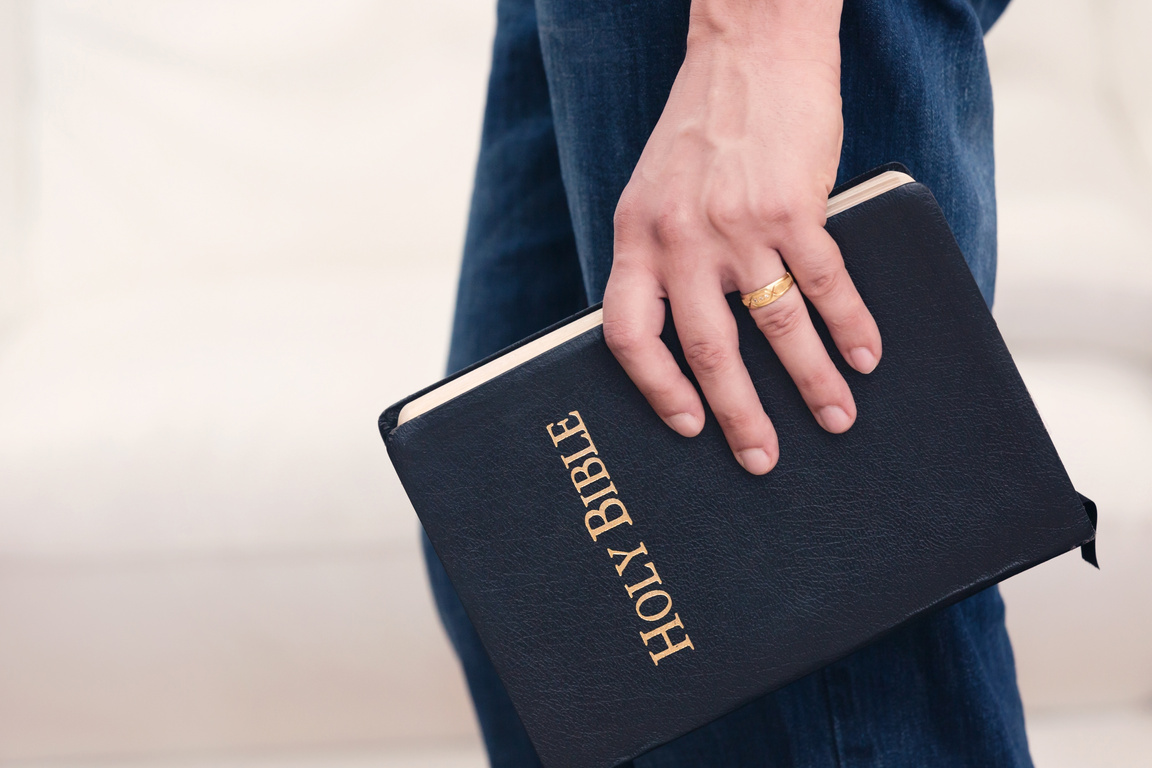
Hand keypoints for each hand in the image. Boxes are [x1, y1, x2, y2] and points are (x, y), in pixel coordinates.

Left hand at [602, 1, 880, 474]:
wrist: (749, 47)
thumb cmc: (701, 126)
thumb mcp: (651, 191)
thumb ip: (657, 256)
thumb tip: (679, 332)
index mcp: (635, 237)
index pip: (626, 333)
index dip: (652, 388)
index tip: (683, 425)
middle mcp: (680, 238)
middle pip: (706, 348)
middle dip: (737, 414)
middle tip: (761, 459)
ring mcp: (737, 223)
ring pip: (775, 325)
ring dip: (809, 382)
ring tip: (835, 420)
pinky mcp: (793, 204)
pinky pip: (826, 282)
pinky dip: (850, 326)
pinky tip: (866, 356)